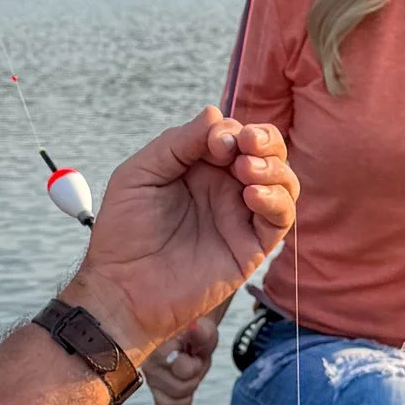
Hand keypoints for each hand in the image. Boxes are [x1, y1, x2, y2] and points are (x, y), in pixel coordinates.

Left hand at [66, 108, 295, 356]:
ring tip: (246, 169)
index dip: (230, 131)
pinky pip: (281, 219)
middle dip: (264, 139)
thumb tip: (216, 115)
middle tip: (247, 142)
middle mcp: (225, 190)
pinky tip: (252, 195)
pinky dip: (275, 200)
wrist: (122, 289)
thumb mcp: (140, 174)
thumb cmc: (124, 233)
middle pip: (267, 153)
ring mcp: (240, 218)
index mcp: (199, 168)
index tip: (214, 141)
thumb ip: (177, 143)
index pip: (233, 136)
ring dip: (274, 167)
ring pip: (283, 182)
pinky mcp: (251, 247)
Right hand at [141, 312, 220, 404]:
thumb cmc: (199, 334)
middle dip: (194, 380)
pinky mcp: (155, 395)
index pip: (177, 370)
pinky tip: (185, 398)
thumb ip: (202, 332)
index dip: (193, 367)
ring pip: (170, 404)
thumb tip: (195, 328)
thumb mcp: (206, 331)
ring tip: (189, 378)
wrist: (194, 337)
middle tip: (194, 365)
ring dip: (187, 394)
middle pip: (178, 390)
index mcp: (157, 347)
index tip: (195, 356)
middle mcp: (149, 365)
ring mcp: (151, 382)